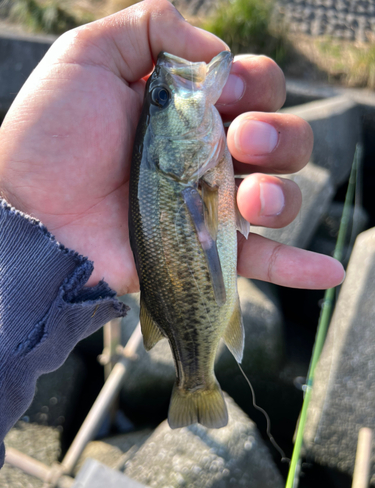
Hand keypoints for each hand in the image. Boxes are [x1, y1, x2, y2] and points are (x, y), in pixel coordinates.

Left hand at [0, 0, 343, 294]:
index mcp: (190, 112)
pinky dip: (300, 266)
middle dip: (277, 135)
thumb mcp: (88, 58)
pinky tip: (331, 271)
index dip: (255, 84)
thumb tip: (210, 48)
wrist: (28, 213)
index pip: (255, 88)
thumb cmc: (50, 137)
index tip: (223, 92)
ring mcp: (210, 208)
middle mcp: (208, 158)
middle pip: (281, 141)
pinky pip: (262, 261)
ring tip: (251, 196)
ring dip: (283, 193)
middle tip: (238, 139)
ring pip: (280, 197)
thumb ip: (149, 29)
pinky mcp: (204, 253)